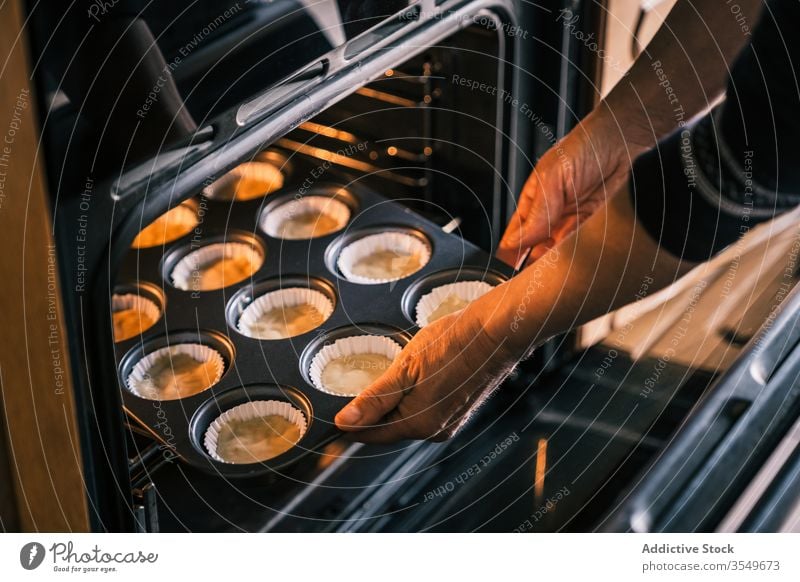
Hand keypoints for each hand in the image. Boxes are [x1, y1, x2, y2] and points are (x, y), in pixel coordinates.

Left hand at [334, 301, 520, 442]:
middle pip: (390, 427)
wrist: (496, 332)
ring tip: (403, 370)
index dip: (351, 423)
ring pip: (408, 417)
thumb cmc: (454, 344)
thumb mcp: (405, 367)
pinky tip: (420, 374)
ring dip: (397, 401)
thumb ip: (374, 399)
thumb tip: (345, 421)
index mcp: (419, 424)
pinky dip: (415, 397)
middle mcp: (436, 431)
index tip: (334, 416)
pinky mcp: (460, 411)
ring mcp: (450, 422)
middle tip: (371, 379)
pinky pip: (426, 411)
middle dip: (377, 408)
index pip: (372, 434)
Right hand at [497, 111, 645, 267]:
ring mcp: (572, 218)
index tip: (506, 270)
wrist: (626, 141)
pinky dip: (572, 255)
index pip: (516, 231)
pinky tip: (566, 264)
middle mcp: (552, 210)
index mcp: (534, 198)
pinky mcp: (593, 223)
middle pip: (535, 244)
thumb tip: (516, 241)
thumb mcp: (552, 180)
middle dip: (530, 261)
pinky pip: (579, 245)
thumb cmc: (587, 146)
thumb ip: (537, 214)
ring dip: (551, 261)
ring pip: (556, 248)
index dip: (510, 250)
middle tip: (526, 279)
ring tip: (544, 276)